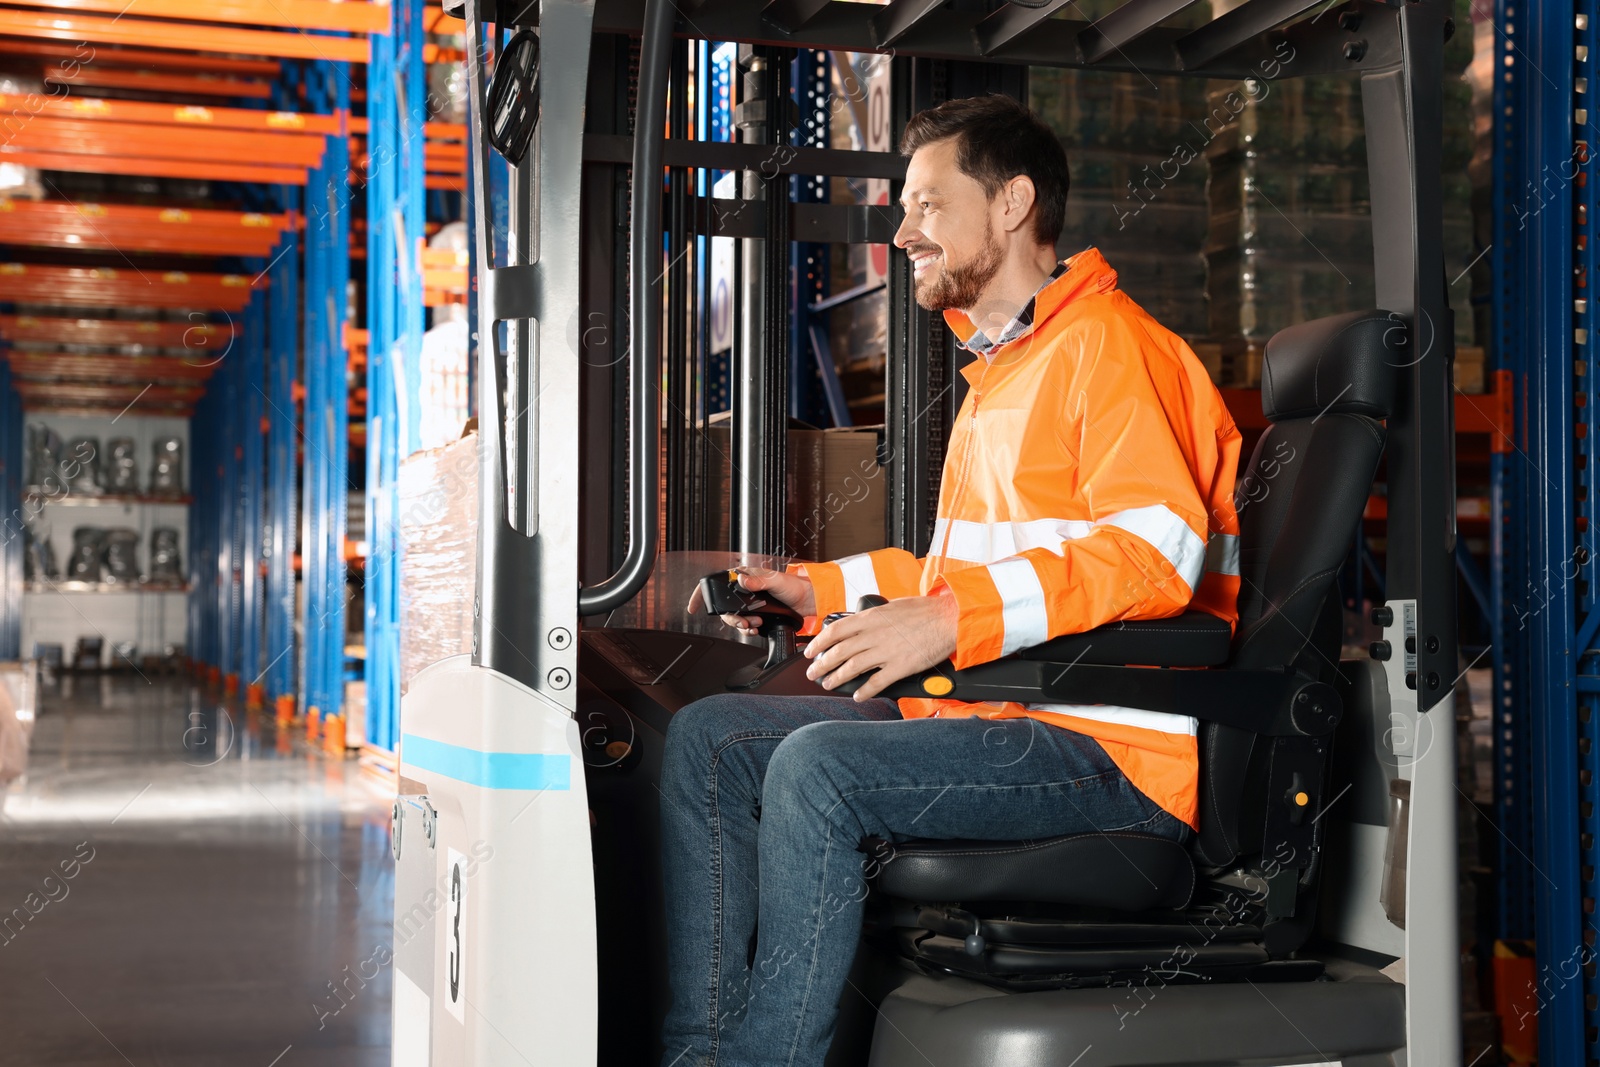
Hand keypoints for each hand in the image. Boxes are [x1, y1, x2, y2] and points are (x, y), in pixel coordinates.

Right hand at [686, 566, 816, 634]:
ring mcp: (749, 603)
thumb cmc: (794, 586)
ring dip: (741, 624)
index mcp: (745, 576)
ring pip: (733, 618)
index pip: (716, 583)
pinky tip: (756, 629)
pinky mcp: (756, 614)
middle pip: (724, 607)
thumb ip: (759, 581)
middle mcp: (744, 589)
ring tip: (754, 625)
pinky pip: (744, 625)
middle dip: (732, 618)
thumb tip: (743, 580)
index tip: (693, 607)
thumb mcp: (776, 581)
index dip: (701, 594)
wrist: (807, 601)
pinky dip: (748, 629)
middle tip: (744, 622)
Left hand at [803, 593, 958, 700]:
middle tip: (813, 673)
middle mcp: (874, 635)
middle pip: (839, 652)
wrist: (949, 618)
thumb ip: (874, 617)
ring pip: (853, 667)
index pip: (835, 631)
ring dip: (837, 678)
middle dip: (822, 664)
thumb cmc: (925, 610)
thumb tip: (862, 624)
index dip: (819, 643)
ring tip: (828, 684)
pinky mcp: (901, 667)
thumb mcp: (893, 606)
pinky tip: (858, 695)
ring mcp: (886, 652)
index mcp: (871, 618)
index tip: (811, 651)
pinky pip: (877, 682)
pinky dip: (865, 691)